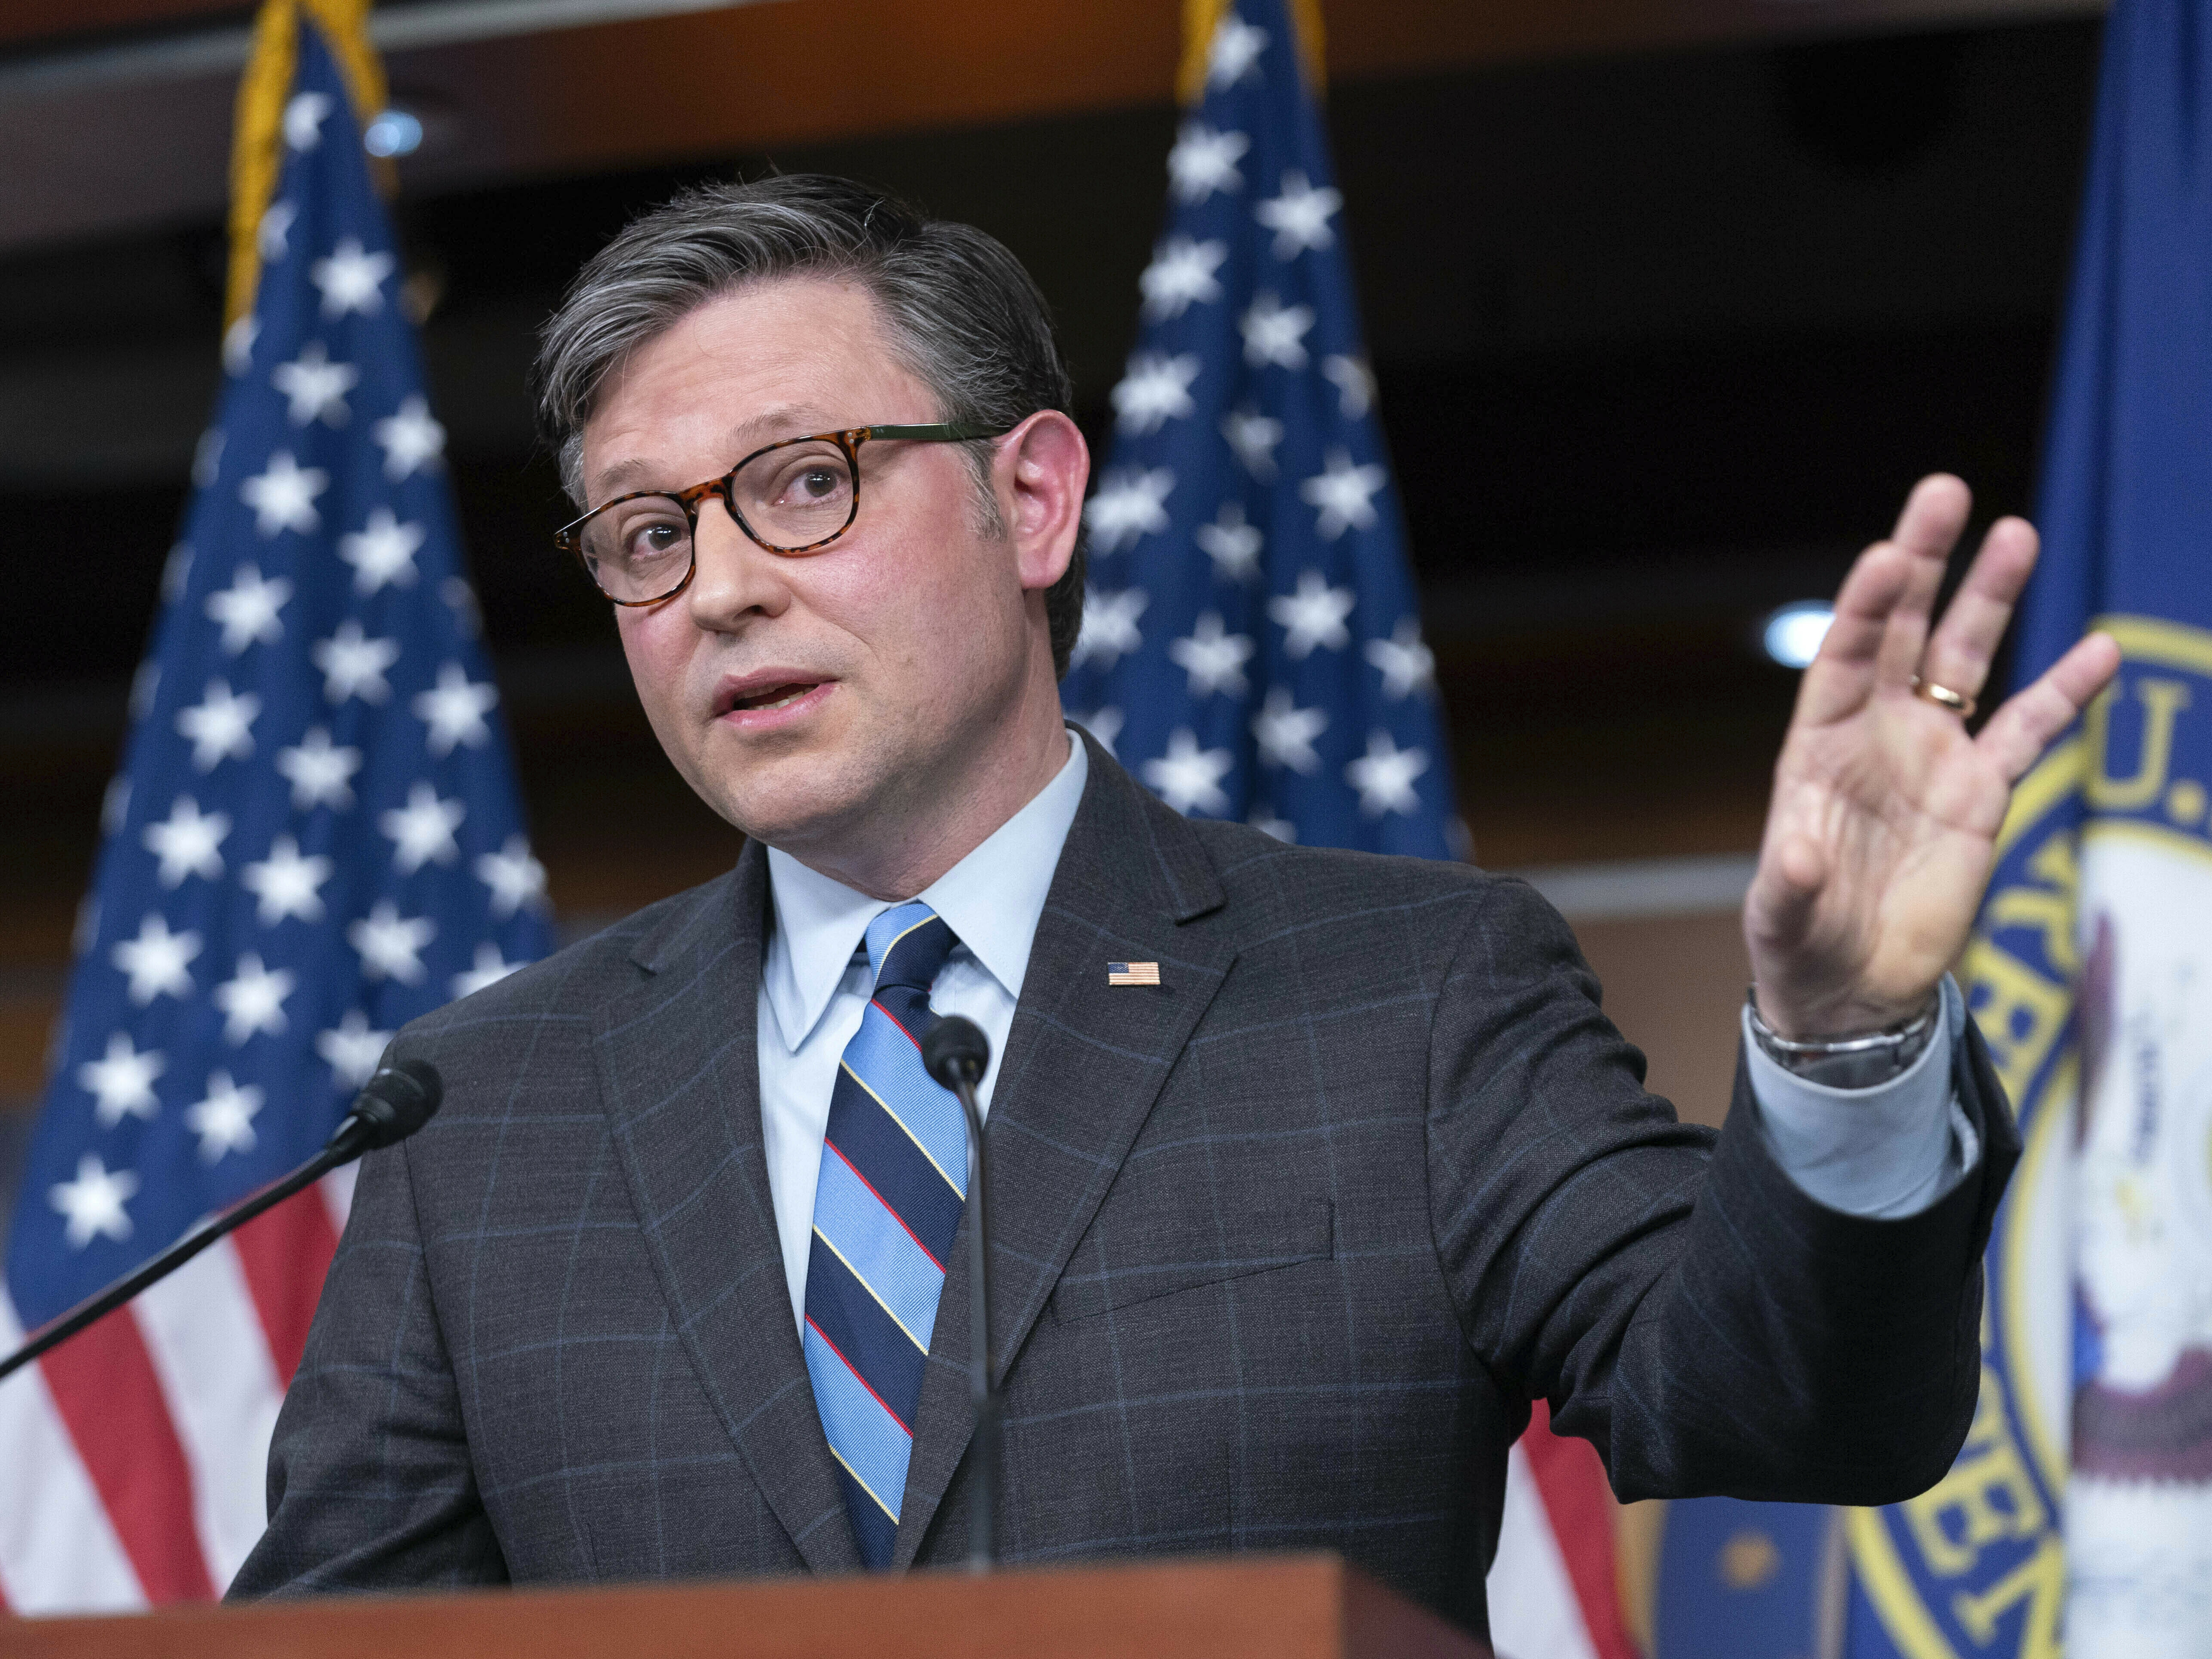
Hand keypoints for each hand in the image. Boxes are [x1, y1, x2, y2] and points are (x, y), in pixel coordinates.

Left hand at [1745, 474, 2120, 1038]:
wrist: (1851, 987)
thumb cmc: (1802, 943)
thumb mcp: (1782, 919)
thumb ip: (1788, 886)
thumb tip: (1797, 856)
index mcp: (1819, 748)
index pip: (1843, 660)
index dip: (1865, 610)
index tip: (1886, 556)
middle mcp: (1877, 734)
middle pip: (1902, 632)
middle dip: (1922, 564)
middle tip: (1945, 492)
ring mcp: (1933, 755)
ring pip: (1966, 661)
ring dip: (1990, 599)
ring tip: (2016, 532)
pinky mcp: (1981, 793)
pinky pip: (2029, 729)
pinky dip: (2064, 691)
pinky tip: (2101, 649)